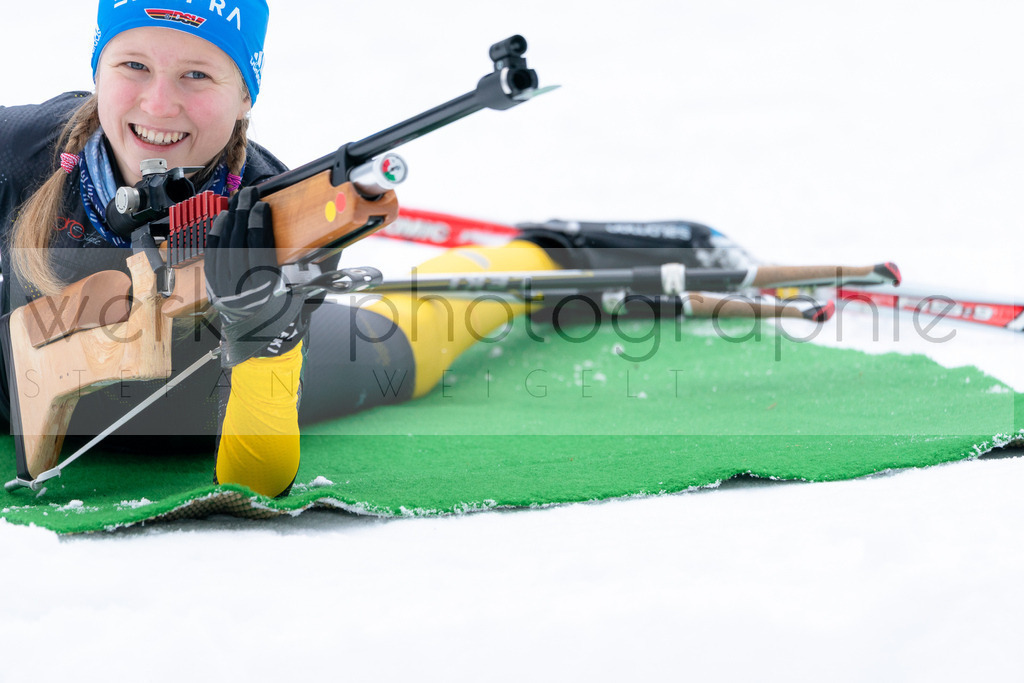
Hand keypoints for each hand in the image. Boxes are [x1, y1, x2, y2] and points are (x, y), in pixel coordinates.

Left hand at [205, 187, 306, 365]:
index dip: (259, 224)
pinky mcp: (216, 289)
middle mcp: (244, 290)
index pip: (259, 248)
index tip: (262, 205)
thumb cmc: (288, 314)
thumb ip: (316, 268)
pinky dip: (214, 238)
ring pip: (223, 249)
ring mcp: (226, 290)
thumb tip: (333, 242)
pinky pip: (211, 259)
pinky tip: (220, 221)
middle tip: (248, 193)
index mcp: (268, 291)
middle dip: (242, 214)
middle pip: (239, 243)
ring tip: (235, 201)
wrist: (264, 341)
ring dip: (229, 221)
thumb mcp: (306, 294)